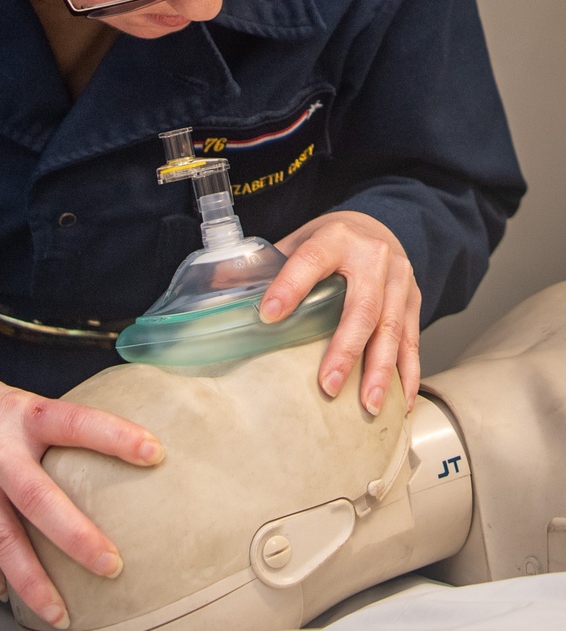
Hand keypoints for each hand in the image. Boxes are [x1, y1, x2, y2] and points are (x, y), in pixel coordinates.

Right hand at [0, 348, 163, 626]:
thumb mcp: (9, 400)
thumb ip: (44, 432)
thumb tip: (98, 466)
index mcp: (18, 412)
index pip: (74, 421)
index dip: (115, 436)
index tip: (155, 452)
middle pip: (38, 499)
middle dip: (77, 537)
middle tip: (113, 565)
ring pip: (2, 540)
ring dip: (35, 582)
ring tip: (63, 613)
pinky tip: (13, 595)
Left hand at [261, 211, 420, 414]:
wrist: (380, 225)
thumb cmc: (332, 241)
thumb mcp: (299, 241)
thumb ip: (267, 266)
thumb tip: (216, 289)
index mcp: (335, 238)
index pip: (310, 261)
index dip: (289, 287)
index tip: (268, 316)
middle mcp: (372, 258)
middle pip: (361, 307)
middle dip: (345, 348)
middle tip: (328, 385)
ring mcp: (399, 280)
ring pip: (392, 329)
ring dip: (380, 371)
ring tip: (368, 405)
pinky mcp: (415, 302)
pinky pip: (414, 341)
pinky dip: (408, 374)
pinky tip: (402, 402)